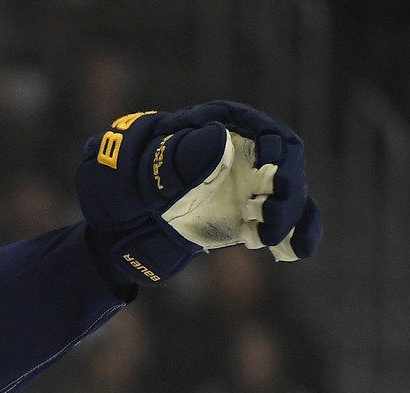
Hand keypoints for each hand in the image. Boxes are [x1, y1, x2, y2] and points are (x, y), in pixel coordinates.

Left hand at [75, 101, 322, 285]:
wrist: (111, 230)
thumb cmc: (120, 187)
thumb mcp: (137, 171)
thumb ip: (175, 158)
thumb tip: (222, 139)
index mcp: (209, 127)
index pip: (252, 125)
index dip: (270, 144)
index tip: (270, 169)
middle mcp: (235, 152)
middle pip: (281, 156)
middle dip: (287, 180)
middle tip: (273, 210)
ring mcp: (245, 185)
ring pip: (289, 190)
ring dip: (292, 211)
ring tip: (272, 236)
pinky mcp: (250, 217)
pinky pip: (286, 220)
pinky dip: (298, 233)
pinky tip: (298, 251)